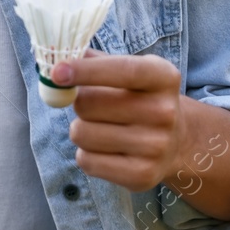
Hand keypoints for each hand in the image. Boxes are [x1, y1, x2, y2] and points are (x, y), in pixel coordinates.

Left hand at [53, 48, 184, 192]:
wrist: (177, 142)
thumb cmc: (138, 98)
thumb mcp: (127, 70)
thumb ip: (92, 59)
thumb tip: (52, 54)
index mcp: (162, 77)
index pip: (123, 71)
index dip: (87, 71)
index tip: (56, 73)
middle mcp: (164, 112)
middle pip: (89, 104)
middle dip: (78, 102)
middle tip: (92, 105)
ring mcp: (155, 146)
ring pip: (82, 133)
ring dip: (80, 129)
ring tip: (100, 127)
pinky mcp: (142, 175)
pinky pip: (86, 161)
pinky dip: (85, 154)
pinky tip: (105, 149)